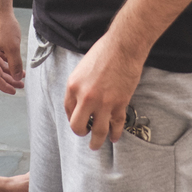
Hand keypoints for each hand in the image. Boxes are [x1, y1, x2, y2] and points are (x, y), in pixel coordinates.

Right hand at [0, 9, 24, 94]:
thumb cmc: (4, 27)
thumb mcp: (13, 48)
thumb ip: (15, 65)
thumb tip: (16, 77)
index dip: (5, 86)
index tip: (15, 91)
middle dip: (9, 79)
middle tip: (21, 84)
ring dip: (10, 70)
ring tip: (22, 74)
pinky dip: (8, 62)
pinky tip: (16, 64)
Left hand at [64, 34, 143, 150]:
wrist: (124, 46)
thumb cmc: (103, 52)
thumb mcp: (82, 68)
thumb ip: (80, 85)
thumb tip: (81, 101)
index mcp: (73, 86)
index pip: (68, 110)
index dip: (73, 117)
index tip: (79, 119)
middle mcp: (85, 97)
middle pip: (77, 126)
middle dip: (81, 132)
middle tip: (85, 134)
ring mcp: (103, 103)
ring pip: (98, 131)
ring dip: (97, 142)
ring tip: (96, 145)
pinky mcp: (119, 104)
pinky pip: (116, 125)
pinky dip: (115, 134)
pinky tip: (114, 137)